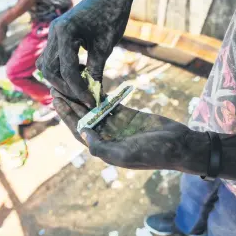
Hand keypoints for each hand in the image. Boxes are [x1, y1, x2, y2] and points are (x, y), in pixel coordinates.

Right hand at [37, 0, 142, 107]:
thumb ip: (95, 70)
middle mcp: (54, 32)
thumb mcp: (105, 46)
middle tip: (83, 97)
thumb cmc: (111, 16)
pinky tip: (79, 72)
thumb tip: (93, 94)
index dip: (78, 89)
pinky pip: (51, 57)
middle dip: (66, 87)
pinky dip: (61, 69)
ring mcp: (54, 33)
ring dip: (61, 79)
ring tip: (80, 86)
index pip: (66, 69)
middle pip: (50, 70)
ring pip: (46, 65)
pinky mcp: (58, 35)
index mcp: (65, 32)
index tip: (90, 101)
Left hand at [52, 89, 206, 170]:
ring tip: (70, 80)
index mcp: (103, 147)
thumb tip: (82, 133)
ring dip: (82, 96)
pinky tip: (90, 82)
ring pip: (94, 108)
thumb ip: (101, 147)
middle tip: (57, 85)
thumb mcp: (125, 155)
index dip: (67, 116)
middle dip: (70, 102)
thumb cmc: (153, 153)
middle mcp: (106, 136)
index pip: (79, 130)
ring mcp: (116, 124)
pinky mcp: (127, 114)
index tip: (57, 100)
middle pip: (83, 117)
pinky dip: (100, 94)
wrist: (178, 144)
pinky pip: (110, 102)